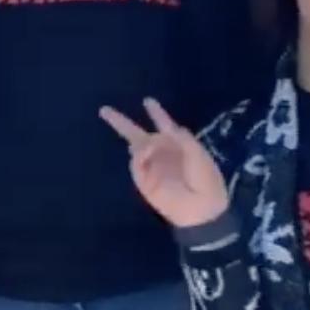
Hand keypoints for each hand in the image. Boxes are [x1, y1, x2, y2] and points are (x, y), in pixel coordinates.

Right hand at [100, 98, 228, 227]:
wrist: (201, 209)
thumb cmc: (205, 179)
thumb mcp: (198, 153)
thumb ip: (181, 137)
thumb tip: (167, 126)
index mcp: (176, 143)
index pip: (164, 124)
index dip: (156, 113)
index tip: (147, 101)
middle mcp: (161, 152)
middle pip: (137, 134)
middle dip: (120, 122)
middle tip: (104, 110)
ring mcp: (151, 166)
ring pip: (135, 147)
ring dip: (140, 144)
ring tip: (146, 148)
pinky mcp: (144, 181)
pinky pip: (135, 163)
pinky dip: (138, 157)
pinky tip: (143, 155)